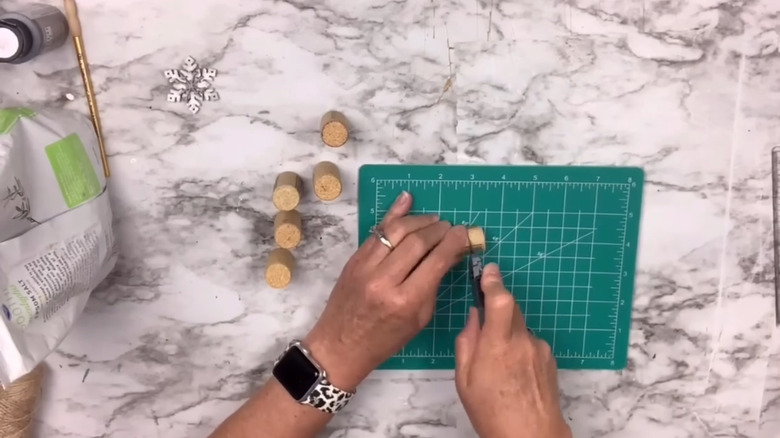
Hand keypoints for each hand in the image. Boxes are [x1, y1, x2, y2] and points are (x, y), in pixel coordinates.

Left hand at [304, 191, 467, 389]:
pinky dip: (393, 214)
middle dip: (439, 229)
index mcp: (406, 301)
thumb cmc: (385, 340)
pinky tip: (407, 201)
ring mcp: (366, 267)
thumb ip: (434, 283)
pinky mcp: (354, 259)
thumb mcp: (419, 319)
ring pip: (396, 230)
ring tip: (434, 220)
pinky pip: (377, 231)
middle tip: (451, 227)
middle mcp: (385, 280)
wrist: (341, 345)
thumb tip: (451, 254)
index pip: (436, 261)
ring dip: (419, 220)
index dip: (454, 242)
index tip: (465, 233)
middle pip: (417, 241)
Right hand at [455, 264, 570, 437]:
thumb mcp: (464, 379)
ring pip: (519, 327)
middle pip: (510, 308)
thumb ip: (467, 342)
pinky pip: (530, 342)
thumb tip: (474, 317)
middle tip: (484, 321)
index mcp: (497, 344)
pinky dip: (519, 348)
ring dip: (507, 333)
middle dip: (496, 307)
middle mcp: (522, 341)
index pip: (499, 299)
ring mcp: (539, 349)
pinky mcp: (549, 358)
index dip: (493, 281)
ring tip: (497, 365)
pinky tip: (513, 372)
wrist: (531, 436)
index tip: (488, 271)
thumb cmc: (491, 412)